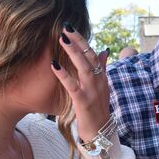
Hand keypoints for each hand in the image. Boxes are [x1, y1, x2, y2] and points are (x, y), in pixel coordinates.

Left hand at [51, 22, 110, 140]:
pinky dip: (63, 74)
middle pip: (89, 56)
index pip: (93, 54)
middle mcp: (98, 81)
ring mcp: (92, 91)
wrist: (100, 132)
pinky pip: (73, 86)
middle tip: (66, 26)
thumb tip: (104, 50)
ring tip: (62, 39)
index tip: (72, 28)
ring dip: (73, 52)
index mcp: (101, 77)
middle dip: (78, 41)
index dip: (83, 41)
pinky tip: (54, 65)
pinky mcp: (83, 101)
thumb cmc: (98, 109)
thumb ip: (102, 68)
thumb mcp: (102, 87)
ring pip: (84, 67)